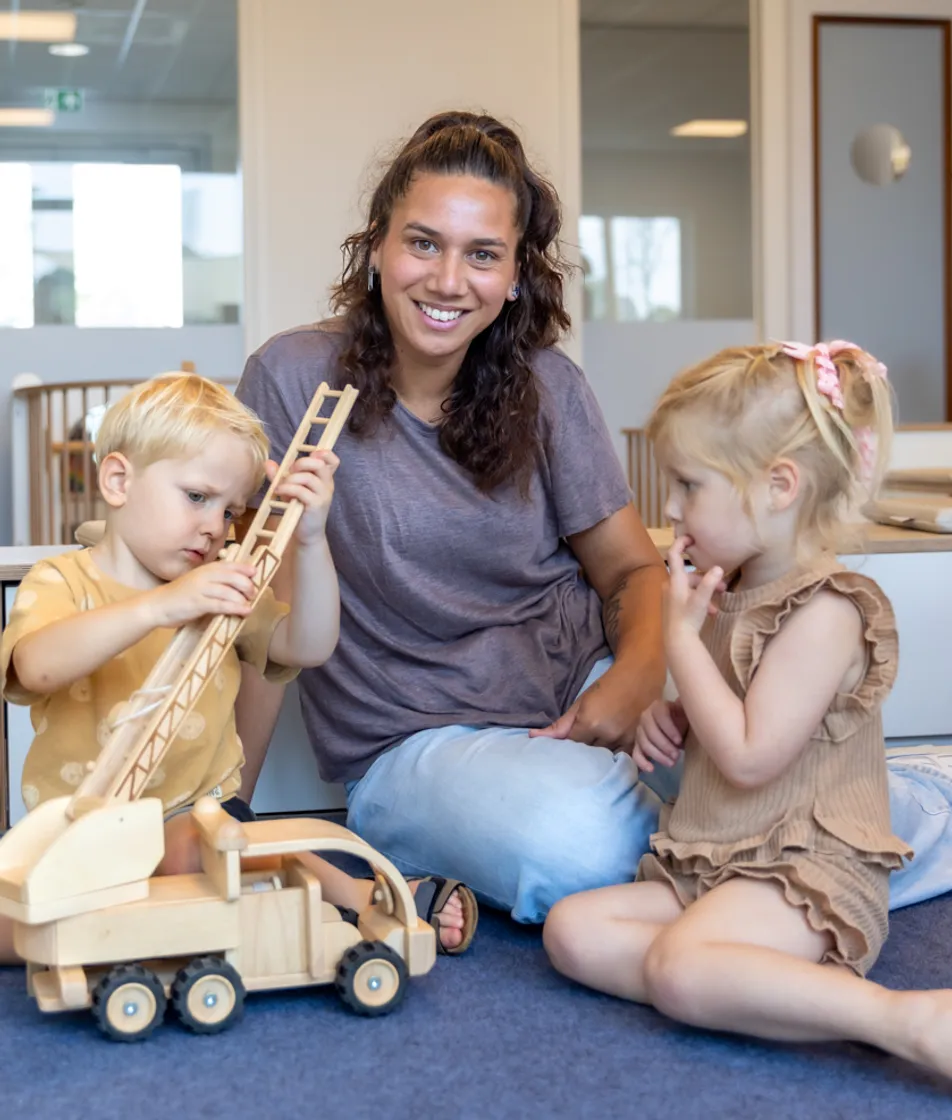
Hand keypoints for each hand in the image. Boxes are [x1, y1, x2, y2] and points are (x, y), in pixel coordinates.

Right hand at [146, 561, 257, 627]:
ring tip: (249, 605)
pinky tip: (244, 611)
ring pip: (229, 591)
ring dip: (243, 599)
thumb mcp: (199, 583)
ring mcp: (201, 589)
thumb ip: (215, 581)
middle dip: (247, 585)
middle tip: (253, 594)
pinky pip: (221, 605)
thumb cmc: (180, 595)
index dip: (245, 568)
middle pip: (234, 577)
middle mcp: (205, 576)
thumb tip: (238, 586)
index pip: (230, 565)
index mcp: (206, 569)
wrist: (157, 605)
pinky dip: (235, 608)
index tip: (256, 573)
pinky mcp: (198, 604)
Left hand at [266, 450, 338, 545]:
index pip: (332, 460)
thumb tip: (268, 462)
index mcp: (324, 478)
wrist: (306, 533)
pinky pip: (301, 490)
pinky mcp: (317, 505)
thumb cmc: (298, 508)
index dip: (323, 453)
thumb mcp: (290, 488)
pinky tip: (279, 491)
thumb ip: (280, 475)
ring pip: (308, 477)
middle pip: (319, 463)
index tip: (310, 456)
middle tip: (290, 471)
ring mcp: (323, 495)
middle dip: (300, 463)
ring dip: (290, 479)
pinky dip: (287, 488)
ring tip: (281, 486)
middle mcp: (327, 484)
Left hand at [528, 663, 661, 752]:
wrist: (639, 676)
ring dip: (596, 763)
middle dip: (579, 758)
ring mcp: (626, 741)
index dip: (564, 750)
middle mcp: (609, 735)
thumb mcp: (581, 702)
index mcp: (591, 723)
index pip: (570, 746)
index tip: (560, 751)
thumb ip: (561, 725)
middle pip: (586, 757)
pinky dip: (614, 762)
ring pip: (604, 762)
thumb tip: (533, 737)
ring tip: (589, 762)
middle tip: (573, 759)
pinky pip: (623, 761)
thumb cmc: (607, 686)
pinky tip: (609, 763)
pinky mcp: (639, 745)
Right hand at [632, 698, 687, 772]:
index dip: (668, 728)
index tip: (680, 741)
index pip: (660, 714)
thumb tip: (690, 702)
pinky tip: (651, 769)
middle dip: (664, 745)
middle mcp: (646, 717)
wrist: (679, 728)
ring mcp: (640, 731)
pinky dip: (642, 762)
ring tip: (672, 763)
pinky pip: (636, 753)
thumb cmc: (684, 720)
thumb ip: (688, 707)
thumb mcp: (688, 712)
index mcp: (658, 707)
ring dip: (657, 755)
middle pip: (650, 731)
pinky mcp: (638, 745)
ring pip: (643, 743)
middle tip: (677, 756)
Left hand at [663, 536, 724, 642]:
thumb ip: (710, 583)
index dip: (681, 543)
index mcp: (675, 580)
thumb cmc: (688, 618)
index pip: (673, 554)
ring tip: (717, 603)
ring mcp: (670, 596)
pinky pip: (688, 597)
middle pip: (689, 574)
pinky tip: (710, 611)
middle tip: (723, 586)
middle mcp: (670, 585)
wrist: (677, 640)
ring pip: (690, 587)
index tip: (691, 537)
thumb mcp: (702, 599)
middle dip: (707, 579)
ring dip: (705, 592)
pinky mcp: (672, 606)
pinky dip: (699, 600)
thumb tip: (718, 568)